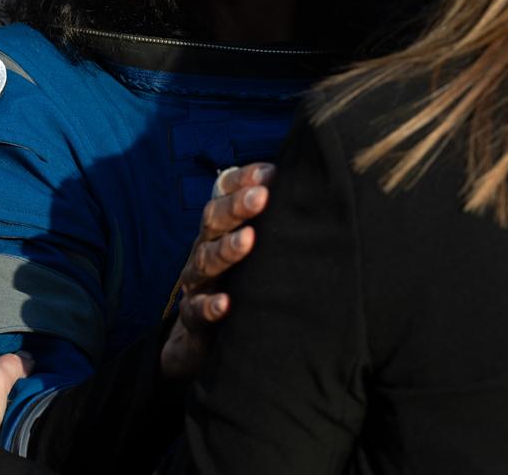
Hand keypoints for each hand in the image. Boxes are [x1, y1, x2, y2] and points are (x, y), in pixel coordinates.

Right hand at [160, 162, 273, 378]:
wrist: (201, 334)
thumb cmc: (240, 277)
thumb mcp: (255, 244)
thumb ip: (276, 217)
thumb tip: (315, 184)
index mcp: (220, 225)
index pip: (224, 192)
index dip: (243, 179)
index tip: (270, 173)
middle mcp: (205, 247)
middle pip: (213, 220)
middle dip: (236, 207)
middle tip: (261, 197)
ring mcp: (197, 281)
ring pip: (205, 260)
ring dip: (226, 249)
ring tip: (248, 240)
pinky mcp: (192, 317)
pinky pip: (195, 310)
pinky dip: (209, 306)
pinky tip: (225, 303)